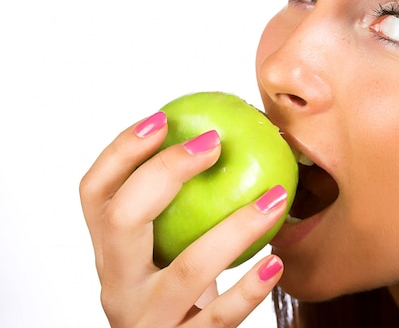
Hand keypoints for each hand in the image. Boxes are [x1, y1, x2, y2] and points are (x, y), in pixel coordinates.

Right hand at [80, 111, 284, 327]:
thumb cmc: (176, 293)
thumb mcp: (162, 251)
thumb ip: (177, 209)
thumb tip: (221, 139)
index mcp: (109, 251)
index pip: (94, 192)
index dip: (120, 151)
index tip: (161, 118)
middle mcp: (118, 284)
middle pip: (122, 220)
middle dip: (164, 172)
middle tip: (213, 143)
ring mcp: (146, 318)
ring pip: (186, 269)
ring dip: (236, 228)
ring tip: (275, 199)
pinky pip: (220, 316)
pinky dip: (251, 288)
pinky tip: (276, 262)